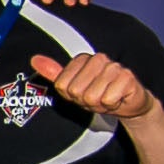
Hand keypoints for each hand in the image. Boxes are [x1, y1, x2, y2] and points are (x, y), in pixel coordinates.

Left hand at [30, 49, 153, 121]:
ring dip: (99, 104)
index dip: (72, 96)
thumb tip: (34, 59)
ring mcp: (114, 66)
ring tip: (107, 97)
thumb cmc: (100, 94)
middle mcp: (98, 59)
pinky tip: (118, 98)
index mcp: (82, 59)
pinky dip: (111, 104)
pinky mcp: (127, 77)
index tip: (84, 93)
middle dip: (86, 101)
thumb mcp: (73, 87)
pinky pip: (108, 99)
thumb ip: (54, 73)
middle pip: (76, 91)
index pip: (63, 85)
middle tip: (97, 97)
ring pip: (92, 96)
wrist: (129, 104)